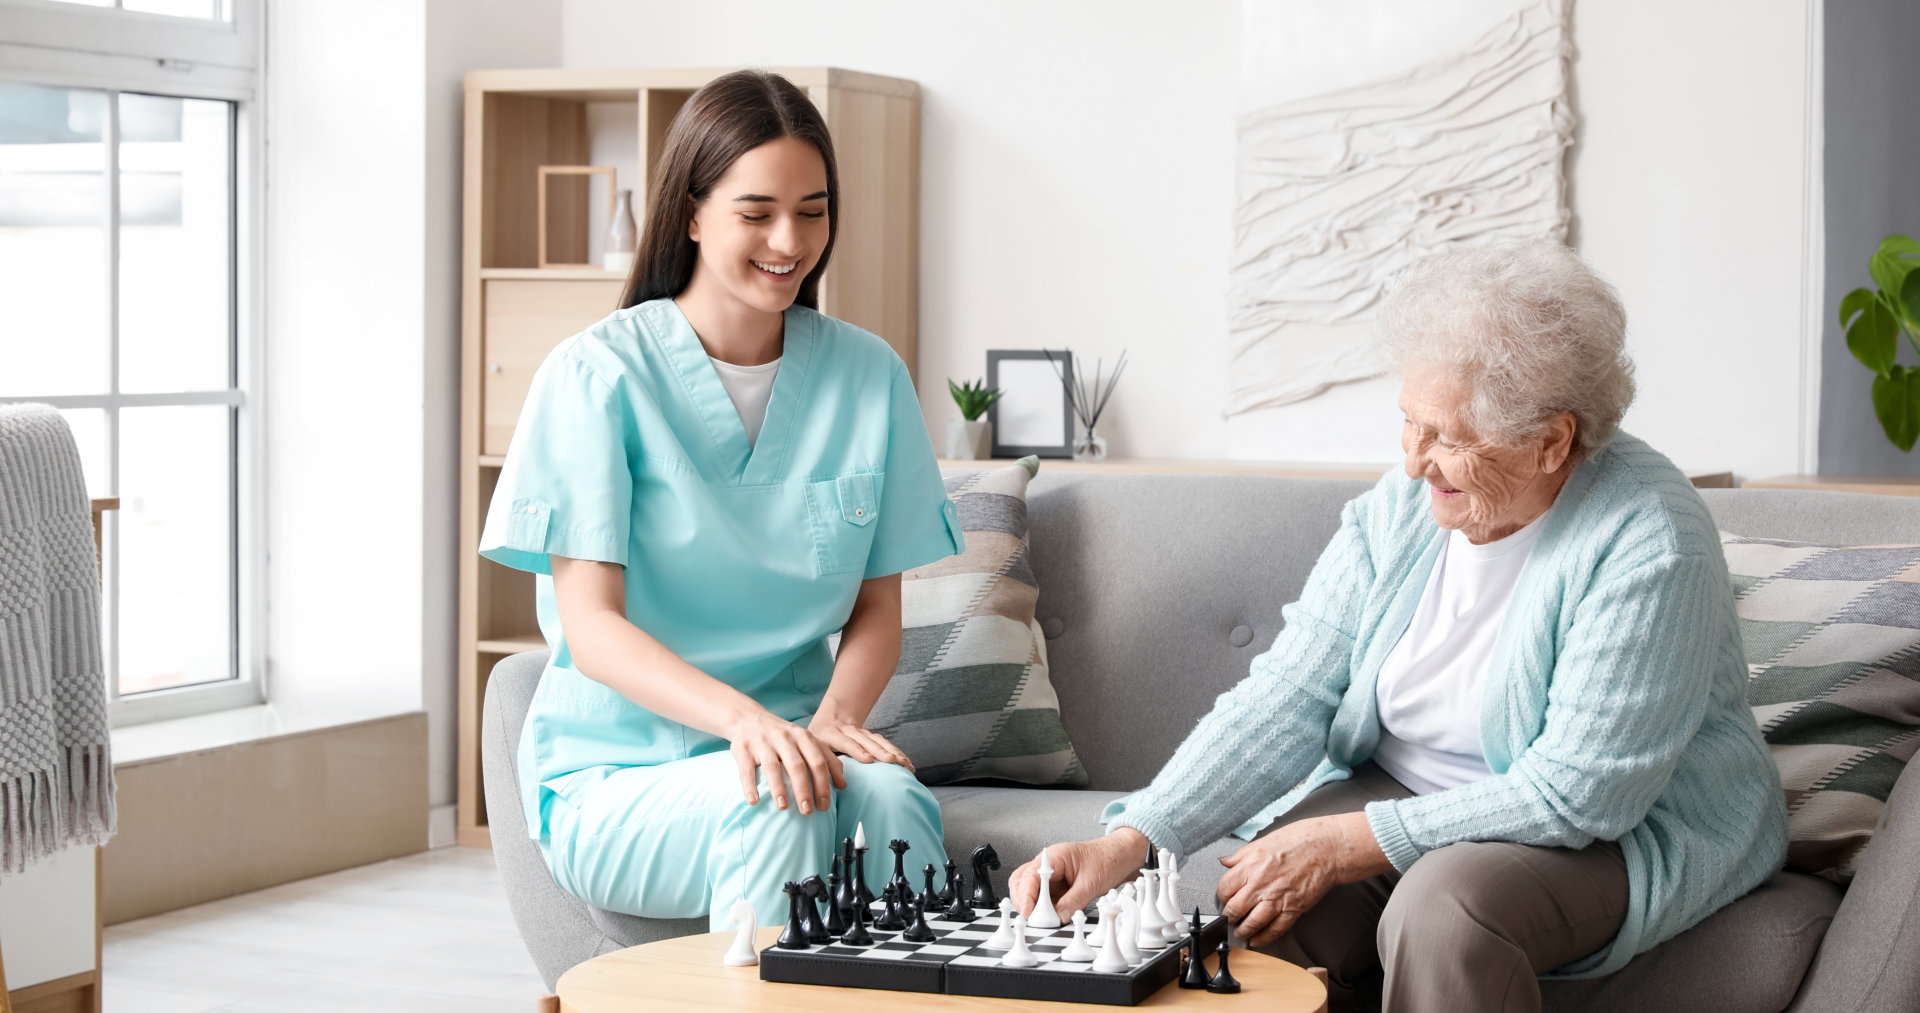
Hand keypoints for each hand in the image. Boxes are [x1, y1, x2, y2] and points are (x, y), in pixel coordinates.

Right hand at [726, 710, 845, 813]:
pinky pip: (746, 769)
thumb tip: (843, 785)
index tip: (824, 806)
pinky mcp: (743, 748)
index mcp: (803, 737)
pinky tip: (754, 801)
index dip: (823, 784)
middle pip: (797, 766)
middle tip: (807, 811)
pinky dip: (750, 786)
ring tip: (783, 808)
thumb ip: (826, 759)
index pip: (818, 762)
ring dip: (779, 789)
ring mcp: (762, 742)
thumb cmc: (784, 736)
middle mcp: (784, 738)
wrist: (749, 718)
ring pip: (772, 767)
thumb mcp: (807, 741)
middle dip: (803, 790)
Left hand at [808, 716, 915, 772]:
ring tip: (905, 764)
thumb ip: (824, 764)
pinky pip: (884, 742)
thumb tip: (840, 785)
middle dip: (881, 751)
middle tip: (893, 761)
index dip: (857, 750)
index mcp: (831, 734)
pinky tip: (907, 762)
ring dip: (892, 751)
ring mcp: (860, 731)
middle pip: (866, 740)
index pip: (846, 742)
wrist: (827, 721)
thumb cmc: (818, 744)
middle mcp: (847, 730)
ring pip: (877, 740)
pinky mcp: (870, 735)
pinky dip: (896, 752)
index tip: (869, 760)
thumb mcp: (814, 751)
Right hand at [1007, 828, 1150, 919]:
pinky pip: (1042, 900)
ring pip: (1029, 892)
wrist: (1119, 858)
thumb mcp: (1091, 883)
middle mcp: (1048, 865)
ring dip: (1032, 907)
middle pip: (1021, 882)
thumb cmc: (1106, 860)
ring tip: (1042, 920)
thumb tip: (1059, 917)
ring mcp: (1050, 877)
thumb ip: (1073, 901)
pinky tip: (1050, 917)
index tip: (1028, 913)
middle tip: (1032, 919)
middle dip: (1023, 902)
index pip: (1029, 875)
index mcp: (1054, 857)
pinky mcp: (1055, 887)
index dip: (1025, 895)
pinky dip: (1042, 910)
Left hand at [1215, 811, 1392, 946]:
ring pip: (1251, 923)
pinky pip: (1274, 930)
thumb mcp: (1262, 841)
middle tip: (1228, 918)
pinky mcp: (1293, 910)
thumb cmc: (1299, 840)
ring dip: (1242, 931)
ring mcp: (1276, 899)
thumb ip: (1240, 855)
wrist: (1327, 849)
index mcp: (1250, 865)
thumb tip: (1225, 861)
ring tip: (1240, 932)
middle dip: (1228, 917)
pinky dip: (1263, 938)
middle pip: (1234, 909)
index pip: (1224, 888)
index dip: (1220, 896)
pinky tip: (1257, 940)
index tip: (1222, 899)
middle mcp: (1261, 884)